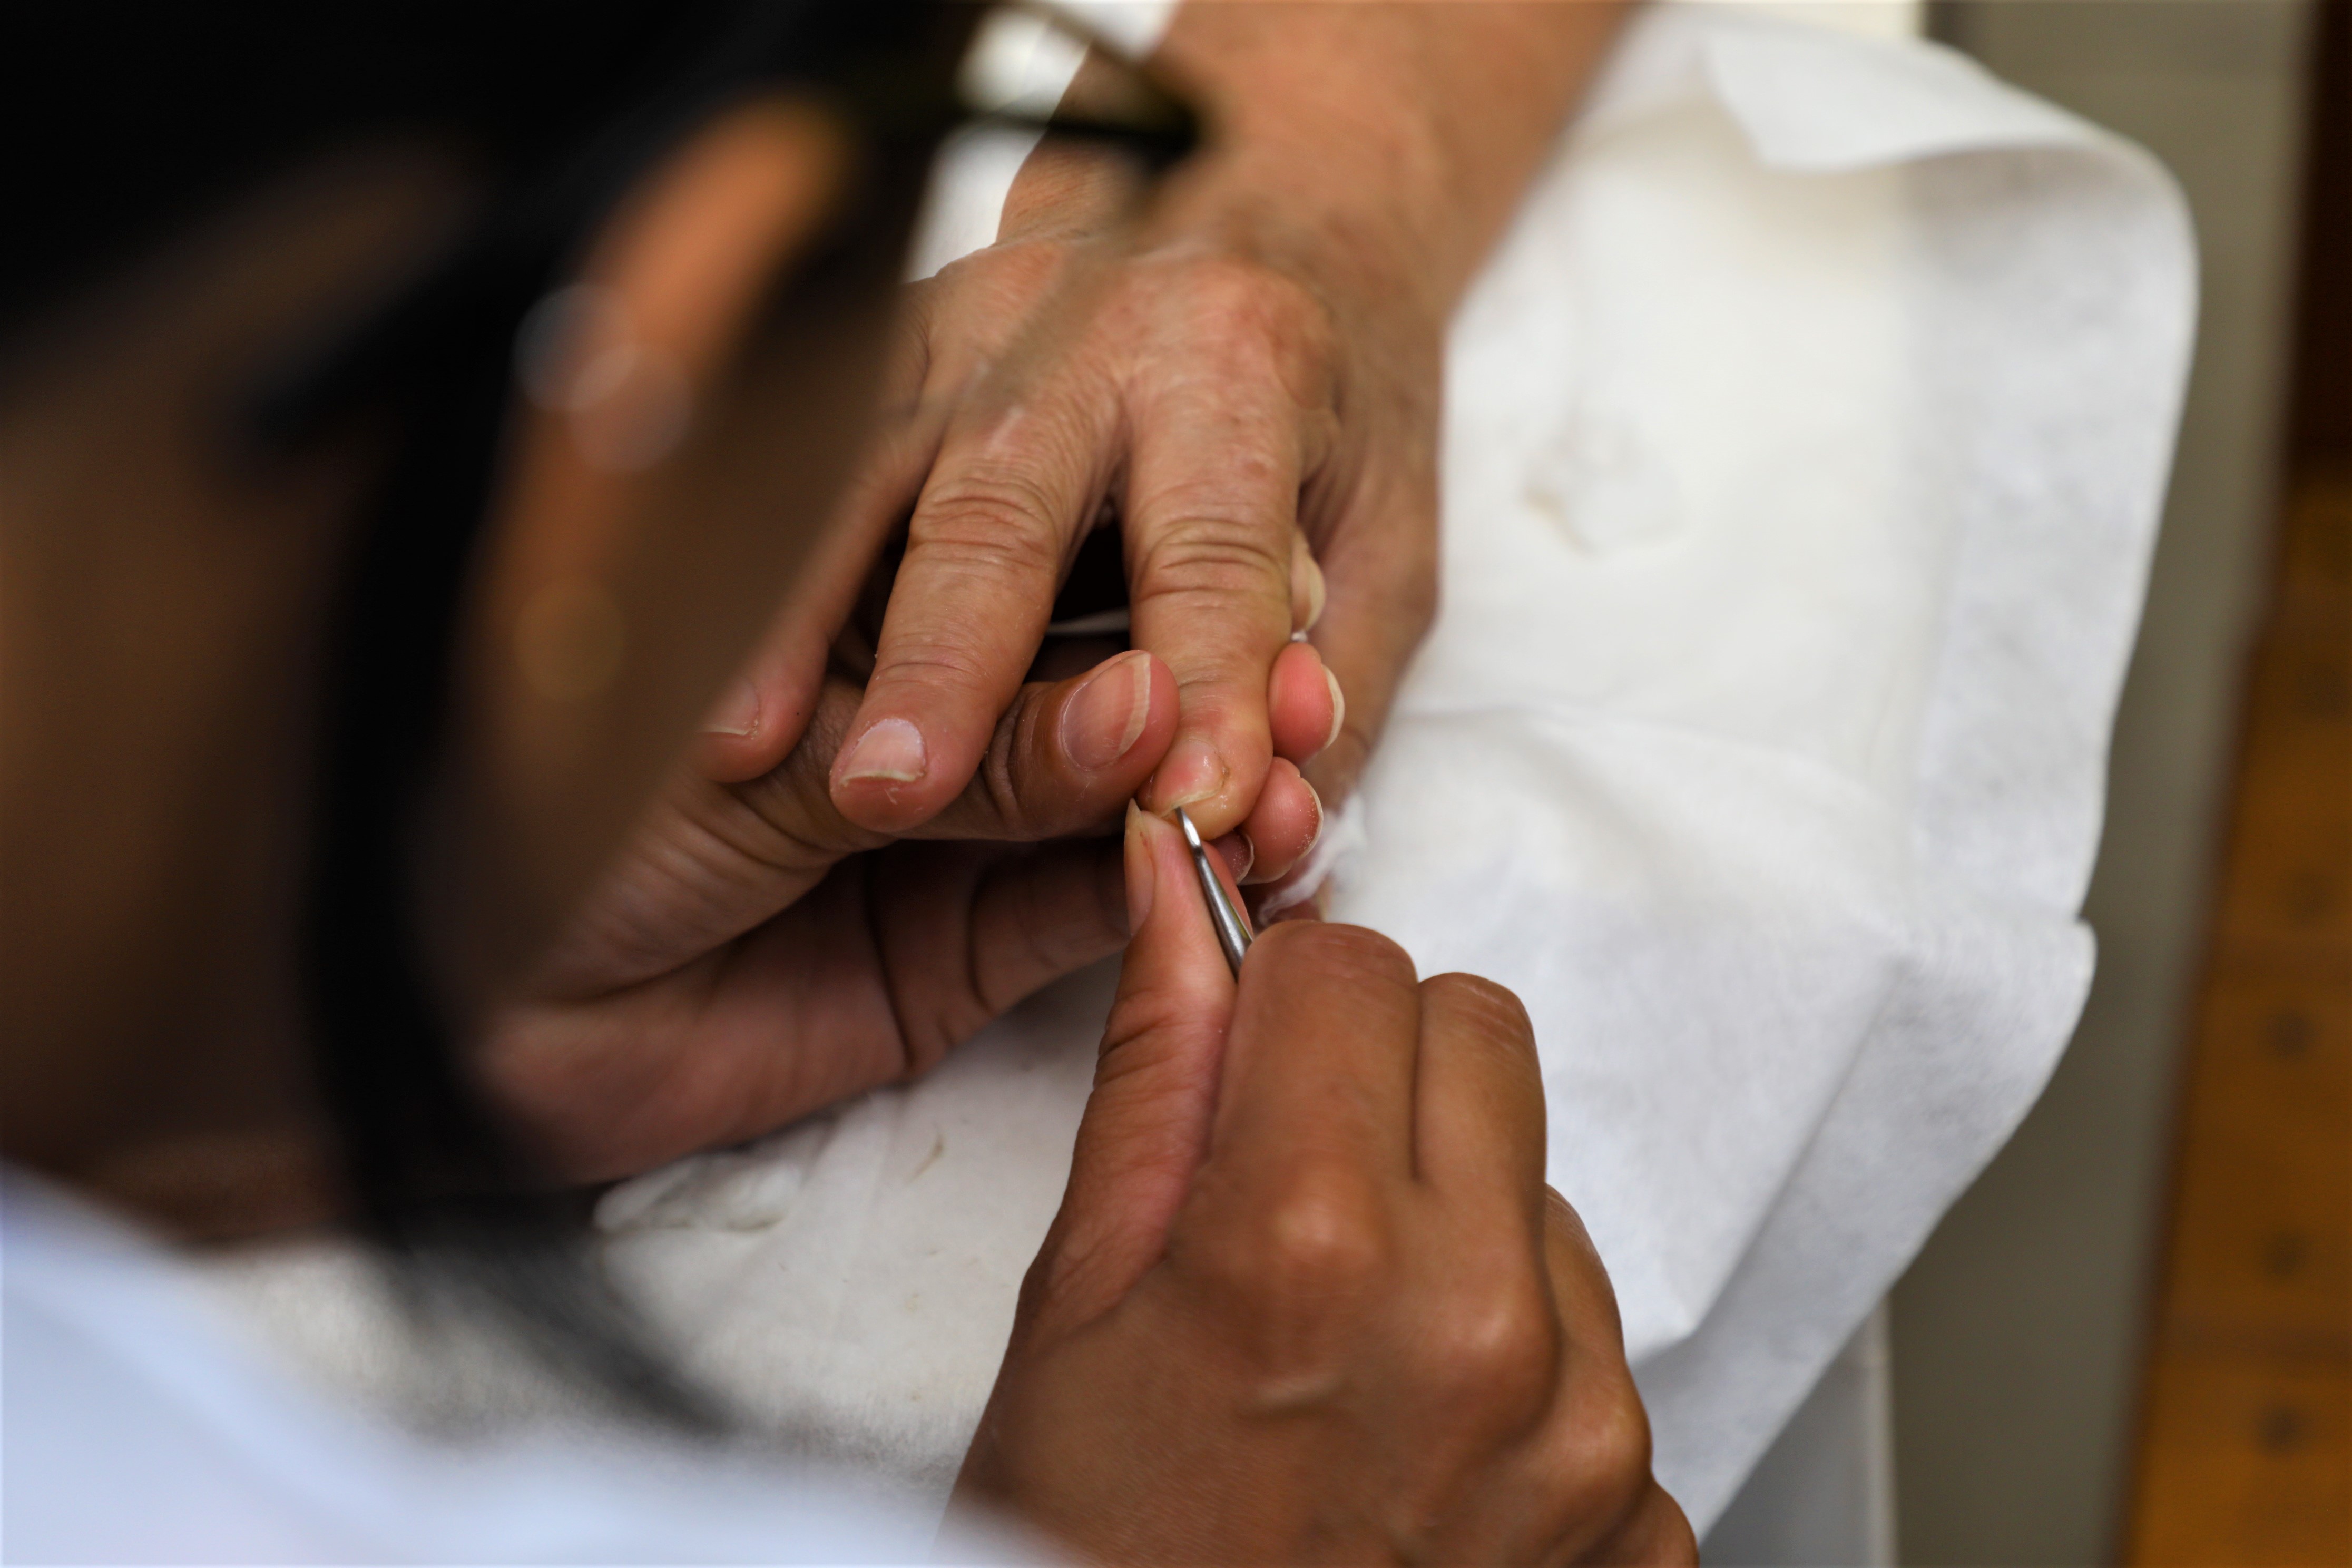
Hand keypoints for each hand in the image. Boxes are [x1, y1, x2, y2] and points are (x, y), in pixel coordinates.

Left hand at [479, 648, 1327, 1181]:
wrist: (473, 1015)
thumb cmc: (561, 811)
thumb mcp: (762, 749)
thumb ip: (948, 739)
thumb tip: (1135, 713)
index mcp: (858, 577)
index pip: (1024, 554)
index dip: (1128, 589)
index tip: (1219, 609)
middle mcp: (924, 676)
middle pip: (1093, 670)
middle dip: (1199, 688)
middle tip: (1289, 700)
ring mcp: (958, 814)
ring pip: (1115, 786)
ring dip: (1210, 786)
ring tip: (1294, 785)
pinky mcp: (969, 943)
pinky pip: (1088, 908)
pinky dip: (1167, 892)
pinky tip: (1252, 861)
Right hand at [762, 137, 1438, 854]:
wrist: (1263, 203)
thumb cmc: (1318, 406)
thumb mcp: (1385, 544)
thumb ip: (1336, 690)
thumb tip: (1273, 830)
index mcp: (1234, 363)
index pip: (1212, 552)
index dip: (1205, 683)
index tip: (1188, 807)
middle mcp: (1079, 332)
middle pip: (1002, 510)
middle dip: (951, 656)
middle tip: (897, 790)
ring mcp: (951, 328)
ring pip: (857, 483)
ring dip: (797, 621)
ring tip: (746, 751)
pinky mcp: (872, 350)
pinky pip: (796, 469)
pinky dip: (749, 577)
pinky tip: (712, 677)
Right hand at [956, 810, 1695, 1564]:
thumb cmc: (1091, 1546)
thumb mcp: (1077, 1300)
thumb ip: (1161, 1073)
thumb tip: (1179, 890)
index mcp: (1308, 1244)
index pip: (1358, 966)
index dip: (1285, 1000)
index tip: (1254, 1059)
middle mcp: (1477, 1324)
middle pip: (1480, 1035)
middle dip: (1383, 1074)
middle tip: (1297, 1186)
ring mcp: (1581, 1434)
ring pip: (1544, 1191)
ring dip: (1458, 1223)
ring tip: (1351, 1350)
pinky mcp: (1639, 1519)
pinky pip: (1594, 1347)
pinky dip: (1518, 1363)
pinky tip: (1418, 1447)